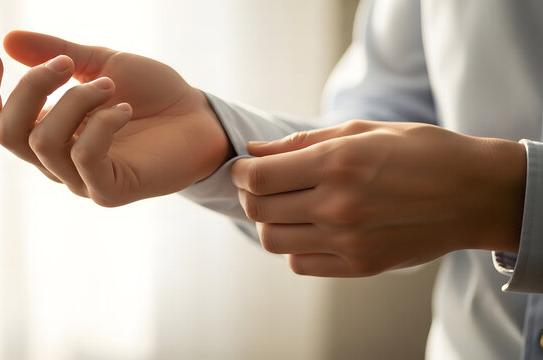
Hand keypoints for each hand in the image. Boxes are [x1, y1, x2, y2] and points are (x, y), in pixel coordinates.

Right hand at [0, 30, 229, 205]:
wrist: (198, 117)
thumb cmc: (152, 93)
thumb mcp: (102, 62)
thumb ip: (57, 54)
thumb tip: (8, 41)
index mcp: (48, 130)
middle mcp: (57, 160)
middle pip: (9, 134)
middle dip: (31, 88)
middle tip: (69, 63)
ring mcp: (81, 179)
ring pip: (45, 143)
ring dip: (75, 102)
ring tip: (110, 85)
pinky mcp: (110, 190)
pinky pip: (85, 159)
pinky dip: (100, 125)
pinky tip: (124, 109)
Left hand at [230, 120, 525, 276]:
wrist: (475, 194)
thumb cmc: (421, 151)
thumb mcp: (363, 130)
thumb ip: (301, 142)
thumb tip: (255, 150)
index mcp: (337, 163)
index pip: (257, 178)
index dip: (241, 172)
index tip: (245, 167)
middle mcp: (338, 205)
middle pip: (258, 210)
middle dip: (248, 194)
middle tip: (261, 184)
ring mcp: (349, 241)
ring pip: (273, 241)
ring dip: (269, 222)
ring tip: (286, 206)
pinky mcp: (360, 266)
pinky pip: (300, 263)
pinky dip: (294, 246)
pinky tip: (310, 228)